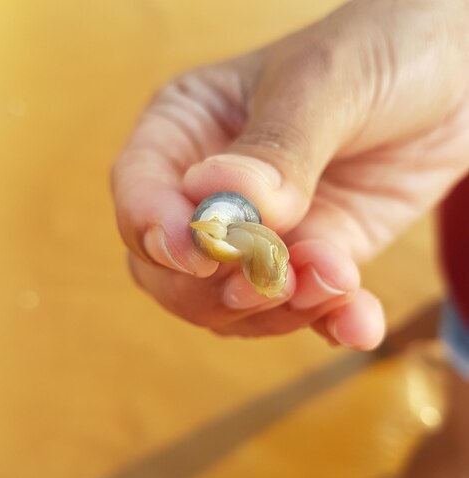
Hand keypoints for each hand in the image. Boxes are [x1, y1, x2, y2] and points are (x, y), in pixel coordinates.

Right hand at [112, 0, 468, 347]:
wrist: (452, 78)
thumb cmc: (380, 51)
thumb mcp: (326, 83)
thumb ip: (279, 146)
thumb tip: (229, 202)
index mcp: (188, 130)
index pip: (140, 191)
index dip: (155, 229)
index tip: (200, 251)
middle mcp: (214, 193)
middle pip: (170, 270)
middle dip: (215, 289)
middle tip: (274, 279)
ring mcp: (262, 235)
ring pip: (229, 305)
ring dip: (277, 311)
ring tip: (337, 279)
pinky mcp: (312, 260)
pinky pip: (303, 312)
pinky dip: (329, 325)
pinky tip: (360, 323)